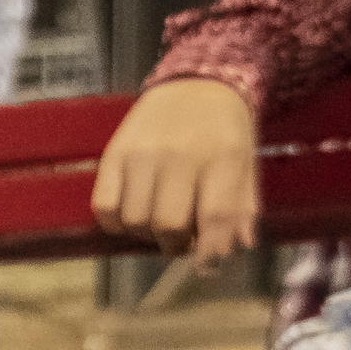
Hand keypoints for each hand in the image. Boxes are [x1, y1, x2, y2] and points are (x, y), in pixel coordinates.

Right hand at [94, 78, 262, 262]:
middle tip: (180, 239)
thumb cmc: (224, 129)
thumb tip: (237, 248)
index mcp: (222, 158)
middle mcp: (180, 155)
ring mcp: (143, 153)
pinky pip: (105, 205)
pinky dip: (115, 222)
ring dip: (146, 234)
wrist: (194, 81)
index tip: (206, 267)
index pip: (215, 216)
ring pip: (134, 219)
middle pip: (168, 224)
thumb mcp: (246, 163)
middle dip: (175, 244)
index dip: (210, 253)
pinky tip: (131, 213)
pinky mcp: (114, 153)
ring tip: (156, 223)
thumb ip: (243, 207)